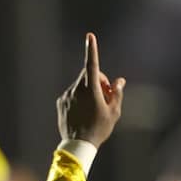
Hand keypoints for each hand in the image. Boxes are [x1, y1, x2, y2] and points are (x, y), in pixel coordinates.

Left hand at [57, 33, 124, 147]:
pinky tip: (85, 113)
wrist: (78, 144)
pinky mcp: (61, 102)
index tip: (90, 36)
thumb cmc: (99, 129)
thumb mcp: (114, 112)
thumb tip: (119, 81)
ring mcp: (67, 95)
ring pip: (81, 85)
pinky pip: (73, 94)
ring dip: (90, 90)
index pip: (92, 65)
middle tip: (108, 95)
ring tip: (96, 108)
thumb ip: (116, 93)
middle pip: (89, 75)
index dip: (92, 50)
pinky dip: (80, 98)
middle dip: (100, 80)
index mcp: (90, 90)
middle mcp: (76, 89)